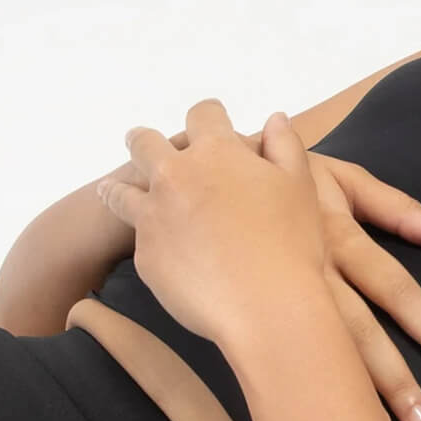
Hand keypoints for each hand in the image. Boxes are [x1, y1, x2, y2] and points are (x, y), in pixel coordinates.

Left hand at [98, 102, 325, 349]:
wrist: (267, 306)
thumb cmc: (292, 242)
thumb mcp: (300, 186)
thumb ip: (285, 145)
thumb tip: (275, 119)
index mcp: (216, 153)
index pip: (203, 115)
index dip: (209, 115)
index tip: (211, 121)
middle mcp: (175, 176)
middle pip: (144, 143)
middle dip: (147, 142)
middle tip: (149, 148)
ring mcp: (154, 216)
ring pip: (120, 191)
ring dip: (121, 186)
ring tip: (121, 192)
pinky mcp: (145, 255)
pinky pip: (138, 240)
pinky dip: (147, 239)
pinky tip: (160, 249)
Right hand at [98, 115, 420, 420]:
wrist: (184, 170)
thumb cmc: (276, 175)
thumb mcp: (335, 177)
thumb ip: (397, 206)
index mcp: (334, 235)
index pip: (392, 285)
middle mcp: (302, 270)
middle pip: (354, 329)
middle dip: (390, 376)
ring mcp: (266, 291)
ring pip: (310, 344)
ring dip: (341, 390)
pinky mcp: (235, 305)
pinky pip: (264, 350)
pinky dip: (286, 382)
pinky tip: (299, 416)